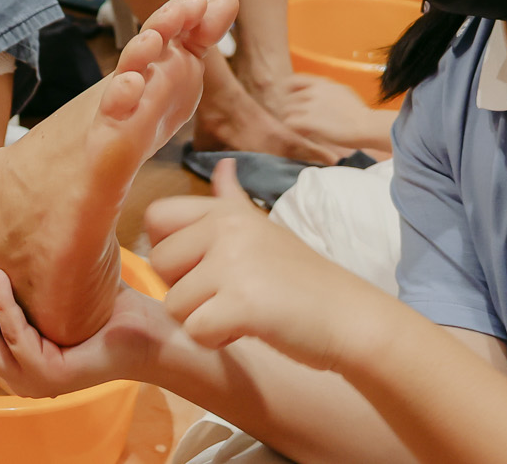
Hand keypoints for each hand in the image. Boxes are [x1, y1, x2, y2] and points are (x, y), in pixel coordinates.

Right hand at [0, 256, 167, 398]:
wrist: (149, 328)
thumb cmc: (104, 304)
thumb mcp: (53, 283)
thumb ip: (23, 271)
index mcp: (13, 351)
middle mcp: (17, 370)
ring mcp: (31, 379)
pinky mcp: (50, 378)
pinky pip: (15, 337)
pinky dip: (5, 306)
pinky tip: (2, 277)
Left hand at [146, 160, 370, 370]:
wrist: (349, 317)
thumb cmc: (303, 278)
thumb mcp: (263, 228)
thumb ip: (232, 200)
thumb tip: (224, 165)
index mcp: (225, 210)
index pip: (156, 217)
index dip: (169, 249)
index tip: (201, 266)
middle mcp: (225, 227)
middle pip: (159, 264)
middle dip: (185, 290)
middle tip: (226, 294)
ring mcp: (233, 263)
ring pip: (174, 303)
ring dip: (202, 319)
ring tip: (241, 312)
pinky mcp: (241, 303)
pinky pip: (195, 329)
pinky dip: (216, 340)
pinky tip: (246, 329)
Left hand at [279, 75, 396, 154]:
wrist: (367, 125)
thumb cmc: (359, 113)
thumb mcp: (343, 92)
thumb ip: (329, 91)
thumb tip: (323, 94)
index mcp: (322, 83)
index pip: (294, 80)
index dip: (288, 90)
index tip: (290, 99)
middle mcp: (314, 91)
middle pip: (288, 98)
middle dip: (289, 109)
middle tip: (296, 119)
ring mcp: (311, 105)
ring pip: (287, 110)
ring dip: (291, 119)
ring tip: (301, 128)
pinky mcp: (310, 120)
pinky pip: (290, 122)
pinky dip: (294, 129)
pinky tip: (304, 133)